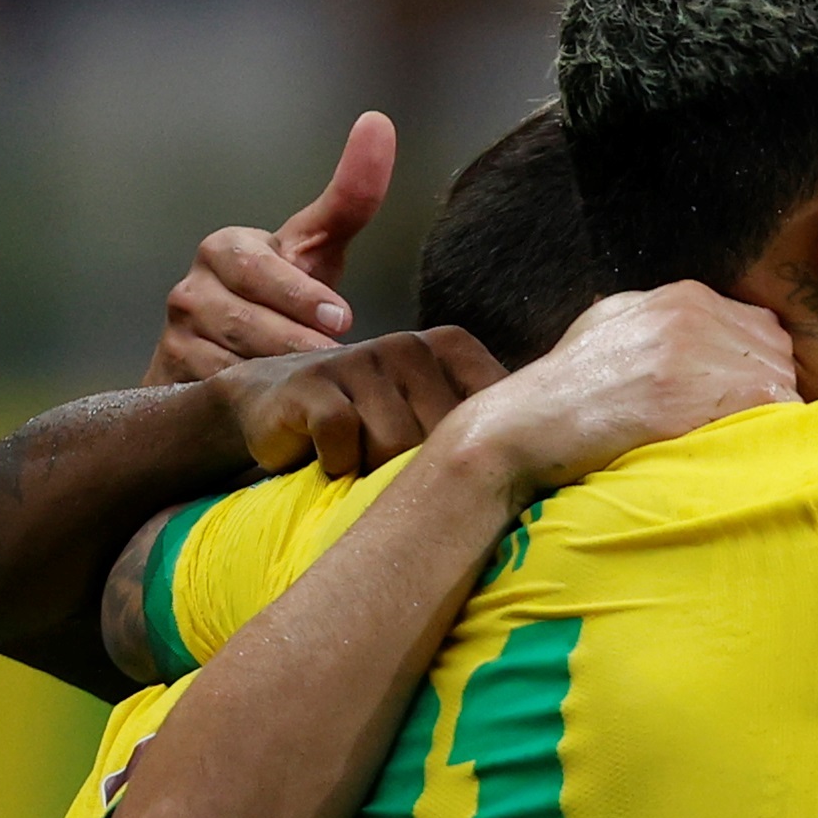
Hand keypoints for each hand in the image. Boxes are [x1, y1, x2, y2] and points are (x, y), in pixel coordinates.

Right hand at [147, 112, 392, 379]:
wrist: (236, 360)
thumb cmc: (291, 296)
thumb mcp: (320, 249)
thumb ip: (352, 195)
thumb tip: (378, 121)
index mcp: (227, 249)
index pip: (261, 267)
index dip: (299, 294)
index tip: (340, 319)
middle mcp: (190, 287)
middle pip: (248, 321)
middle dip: (296, 340)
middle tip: (336, 360)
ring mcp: (175, 333)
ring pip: (233, 361)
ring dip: (280, 376)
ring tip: (319, 390)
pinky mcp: (168, 378)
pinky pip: (215, 394)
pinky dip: (253, 405)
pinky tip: (282, 413)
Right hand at [209, 328, 507, 478]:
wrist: (270, 408)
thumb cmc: (365, 424)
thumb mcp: (429, 420)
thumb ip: (481, 430)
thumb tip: (547, 465)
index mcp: (450, 349)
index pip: (491, 414)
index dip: (472, 457)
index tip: (452, 471)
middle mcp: (410, 346)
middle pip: (443, 439)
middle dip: (416, 471)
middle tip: (389, 469)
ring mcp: (362, 359)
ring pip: (395, 445)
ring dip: (373, 471)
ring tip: (357, 461)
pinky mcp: (314, 382)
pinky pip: (344, 440)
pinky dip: (336, 464)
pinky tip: (328, 458)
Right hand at [439, 283, 798, 502]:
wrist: (523, 426)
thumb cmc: (571, 390)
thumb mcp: (617, 327)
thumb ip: (669, 323)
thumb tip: (722, 336)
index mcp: (682, 296)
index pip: (763, 330)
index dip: (759, 370)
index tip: (742, 401)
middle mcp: (693, 315)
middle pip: (778, 358)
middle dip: (768, 395)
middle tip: (740, 429)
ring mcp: (693, 354)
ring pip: (780, 387)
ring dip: (767, 419)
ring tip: (733, 443)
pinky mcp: (690, 398)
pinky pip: (768, 414)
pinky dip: (763, 436)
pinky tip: (733, 451)